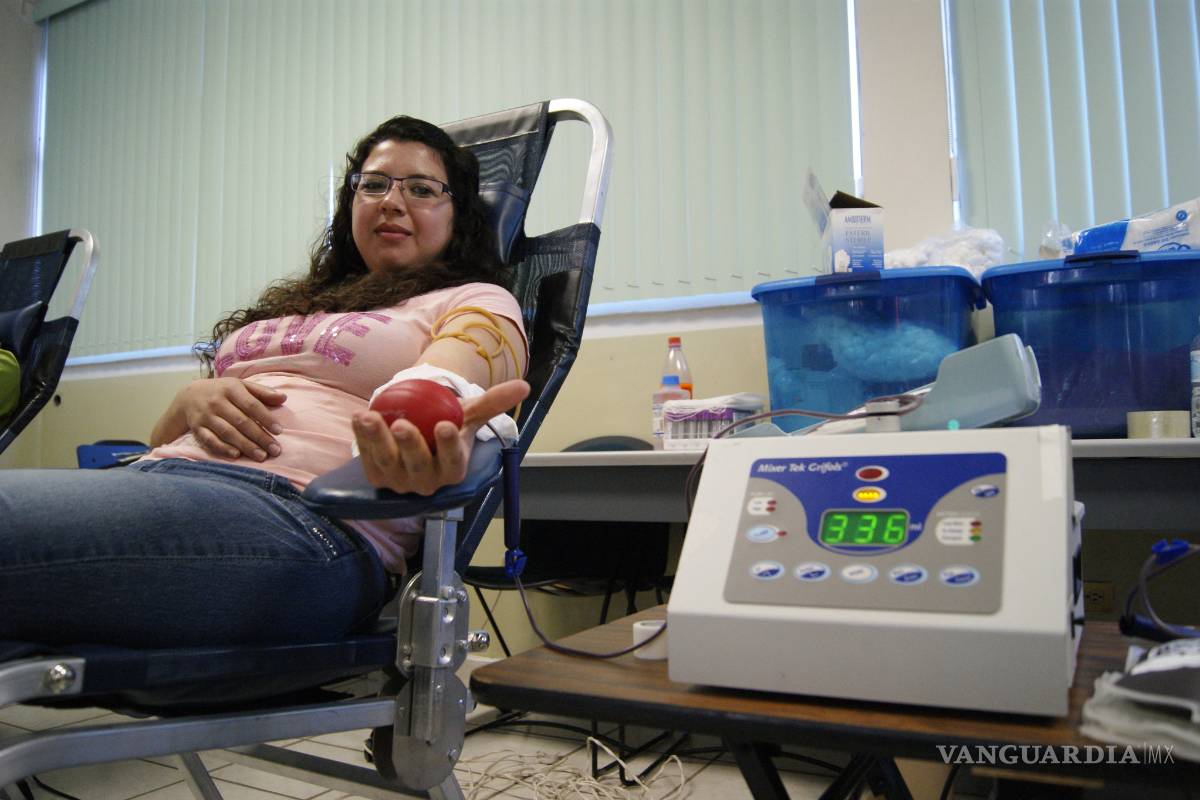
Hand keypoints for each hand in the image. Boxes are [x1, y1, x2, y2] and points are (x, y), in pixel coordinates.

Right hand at [174, 377, 286, 460]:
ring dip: (245, 445)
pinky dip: (222, 448)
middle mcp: (217, 402)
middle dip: (259, 437)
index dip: (266, 418)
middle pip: (241, 421)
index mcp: (231, 389)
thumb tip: (283, 398)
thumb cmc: (223, 392)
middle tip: (275, 450)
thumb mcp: (241, 386)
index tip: (279, 431)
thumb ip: (262, 392)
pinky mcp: (197, 428)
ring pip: (227, 432)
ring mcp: (206, 416)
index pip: (251, 405)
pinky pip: (209, 440)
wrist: (189, 396)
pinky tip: (236, 455)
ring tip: (261, 456)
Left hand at [352, 379, 529, 495]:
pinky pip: (368, 458)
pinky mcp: (377, 477)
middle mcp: (427, 482)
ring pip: (388, 463)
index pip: (453, 461)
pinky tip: (359, 418)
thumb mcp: (468, 414)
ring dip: (377, 441)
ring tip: (370, 417)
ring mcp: (400, 482)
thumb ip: (494, 402)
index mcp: (454, 471)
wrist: (419, 437)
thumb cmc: (447, 424)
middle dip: (410, 446)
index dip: (449, 446)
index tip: (446, 426)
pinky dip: (362, 438)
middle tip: (402, 424)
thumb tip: (524, 386)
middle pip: (419, 466)